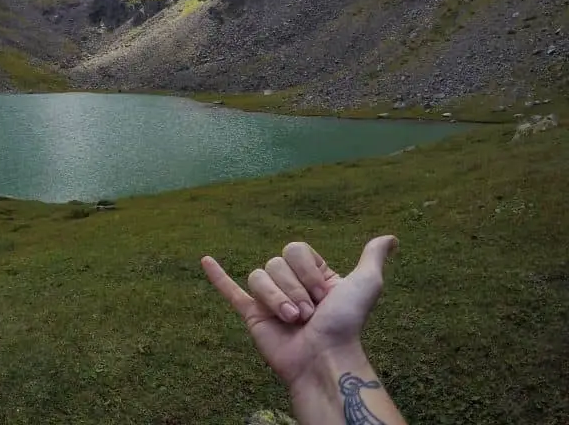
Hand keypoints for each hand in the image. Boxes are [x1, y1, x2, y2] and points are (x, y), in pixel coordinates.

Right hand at [201, 236, 396, 388]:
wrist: (323, 357)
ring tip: (292, 321)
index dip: (308, 271)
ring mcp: (269, 299)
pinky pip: (231, 291)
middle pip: (275, 262)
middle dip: (294, 288)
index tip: (325, 295)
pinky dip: (217, 276)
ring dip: (276, 299)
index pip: (295, 250)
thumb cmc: (346, 324)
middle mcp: (291, 284)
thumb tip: (391, 238)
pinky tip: (206, 260)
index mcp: (314, 276)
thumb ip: (372, 258)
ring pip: (258, 276)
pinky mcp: (252, 314)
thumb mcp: (365, 285)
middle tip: (309, 314)